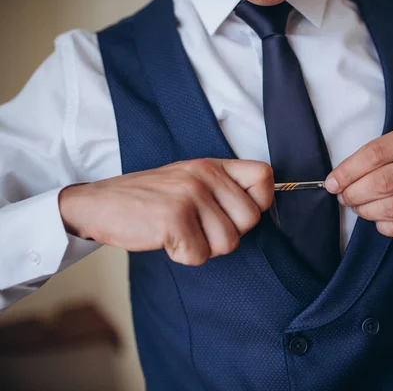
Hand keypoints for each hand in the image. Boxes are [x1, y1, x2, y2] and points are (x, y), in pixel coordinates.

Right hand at [59, 159, 273, 264]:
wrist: (99, 205)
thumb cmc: (149, 198)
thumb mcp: (188, 179)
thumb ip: (222, 188)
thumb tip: (259, 209)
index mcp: (212, 165)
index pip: (264, 176)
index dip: (260, 201)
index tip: (236, 213)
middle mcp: (204, 176)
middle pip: (250, 220)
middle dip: (227, 234)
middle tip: (199, 229)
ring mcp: (189, 195)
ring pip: (228, 243)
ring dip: (204, 248)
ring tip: (181, 233)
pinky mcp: (174, 219)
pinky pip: (200, 255)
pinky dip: (183, 256)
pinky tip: (167, 240)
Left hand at [325, 119, 392, 237]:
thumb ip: (385, 151)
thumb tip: (342, 177)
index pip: (375, 153)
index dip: (347, 171)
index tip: (332, 182)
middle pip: (382, 182)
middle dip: (354, 194)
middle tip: (344, 197)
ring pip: (392, 208)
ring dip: (366, 212)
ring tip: (359, 208)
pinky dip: (384, 226)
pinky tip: (380, 220)